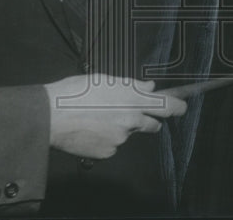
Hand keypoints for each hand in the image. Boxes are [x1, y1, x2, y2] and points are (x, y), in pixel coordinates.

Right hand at [45, 75, 186, 158]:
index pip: (166, 106)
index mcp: (132, 98)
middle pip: (152, 124)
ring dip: (121, 127)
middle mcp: (130, 120)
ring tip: (98, 117)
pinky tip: (92, 129)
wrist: (51, 116)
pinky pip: (114, 145)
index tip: (181, 107)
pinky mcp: (108, 152)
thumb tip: (149, 86)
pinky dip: (108, 138)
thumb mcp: (105, 79)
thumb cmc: (75, 93)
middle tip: (129, 112)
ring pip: (129, 133)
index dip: (177, 107)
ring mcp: (120, 139)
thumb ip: (131, 84)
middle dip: (147, 119)